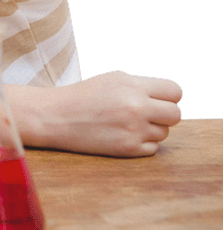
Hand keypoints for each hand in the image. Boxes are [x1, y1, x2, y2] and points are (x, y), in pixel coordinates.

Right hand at [29, 70, 182, 156]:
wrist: (54, 117)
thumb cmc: (83, 96)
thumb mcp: (112, 80)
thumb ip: (142, 86)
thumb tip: (170, 98)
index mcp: (132, 84)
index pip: (175, 91)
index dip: (167, 97)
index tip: (156, 100)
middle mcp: (136, 106)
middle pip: (175, 114)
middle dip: (163, 115)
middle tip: (145, 115)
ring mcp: (133, 128)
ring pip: (164, 133)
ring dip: (150, 130)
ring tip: (126, 125)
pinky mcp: (128, 148)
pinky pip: (153, 148)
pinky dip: (141, 144)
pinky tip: (121, 136)